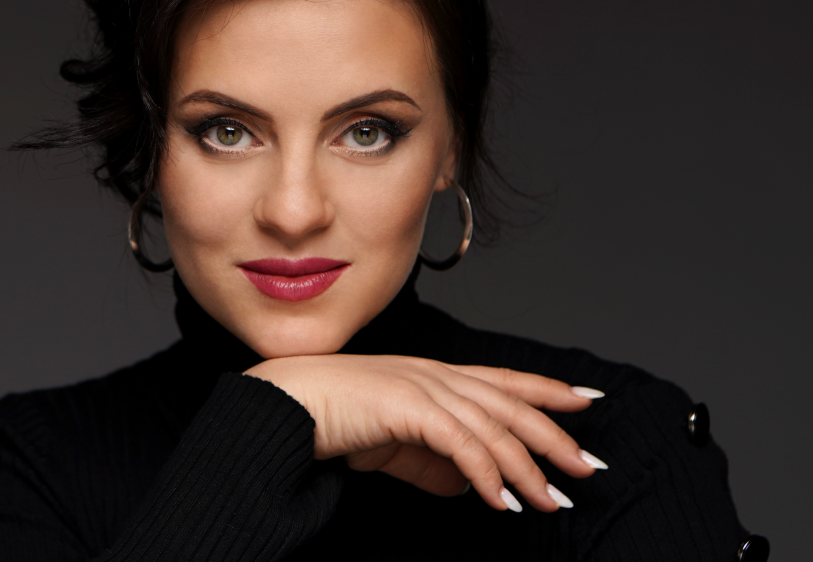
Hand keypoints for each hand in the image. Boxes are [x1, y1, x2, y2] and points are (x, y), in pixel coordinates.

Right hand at [245, 354, 603, 512]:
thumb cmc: (336, 418)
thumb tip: (468, 486)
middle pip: (510, 403)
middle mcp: (437, 375)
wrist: (290, 403)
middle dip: (553, 434)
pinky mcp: (408, 407)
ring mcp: (423, 387)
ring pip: (493, 427)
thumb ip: (433, 464)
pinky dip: (486, 474)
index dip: (547, 389)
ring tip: (548, 501)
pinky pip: (460, 444)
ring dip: (526, 468)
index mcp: (436, 376)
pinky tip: (499, 501)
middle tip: (586, 466)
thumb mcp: (395, 445)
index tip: (585, 398)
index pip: (504, 380)